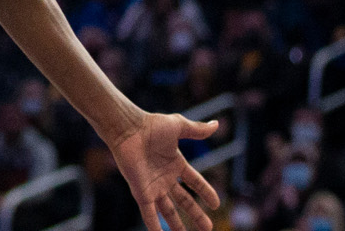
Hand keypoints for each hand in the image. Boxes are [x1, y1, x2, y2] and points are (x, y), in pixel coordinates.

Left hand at [108, 112, 221, 230]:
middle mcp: (165, 178)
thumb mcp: (179, 126)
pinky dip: (154, 226)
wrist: (128, 129)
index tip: (216, 204)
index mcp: (175, 164)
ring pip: (168, 211)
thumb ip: (197, 130)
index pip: (195, 182)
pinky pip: (149, 214)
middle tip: (208, 228)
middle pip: (184, 201)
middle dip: (196, 215)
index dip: (205, 192)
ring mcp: (153, 186)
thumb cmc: (151, 125)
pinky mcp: (141, 192)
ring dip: (177, 225)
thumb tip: (216, 124)